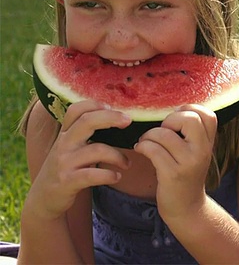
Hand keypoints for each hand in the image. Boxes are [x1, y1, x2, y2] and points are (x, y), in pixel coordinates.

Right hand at [27, 100, 130, 219]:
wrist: (44, 198)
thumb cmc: (66, 169)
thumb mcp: (70, 148)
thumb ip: (86, 134)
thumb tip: (116, 119)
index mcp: (65, 134)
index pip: (76, 110)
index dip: (95, 104)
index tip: (114, 107)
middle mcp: (63, 144)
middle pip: (87, 122)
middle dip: (111, 118)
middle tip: (128, 121)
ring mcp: (64, 162)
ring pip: (97, 149)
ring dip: (118, 156)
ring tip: (127, 164)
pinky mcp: (67, 181)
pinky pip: (93, 175)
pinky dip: (109, 175)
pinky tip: (117, 177)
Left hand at [134, 104, 216, 219]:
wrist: (186, 207)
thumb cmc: (186, 174)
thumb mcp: (197, 152)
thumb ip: (192, 132)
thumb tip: (173, 109)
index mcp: (209, 143)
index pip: (207, 114)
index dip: (188, 110)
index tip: (176, 122)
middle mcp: (202, 151)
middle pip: (188, 118)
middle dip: (169, 120)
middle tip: (162, 132)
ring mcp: (188, 163)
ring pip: (164, 134)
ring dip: (149, 136)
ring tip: (146, 143)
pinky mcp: (172, 174)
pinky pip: (152, 149)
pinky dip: (142, 146)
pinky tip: (141, 150)